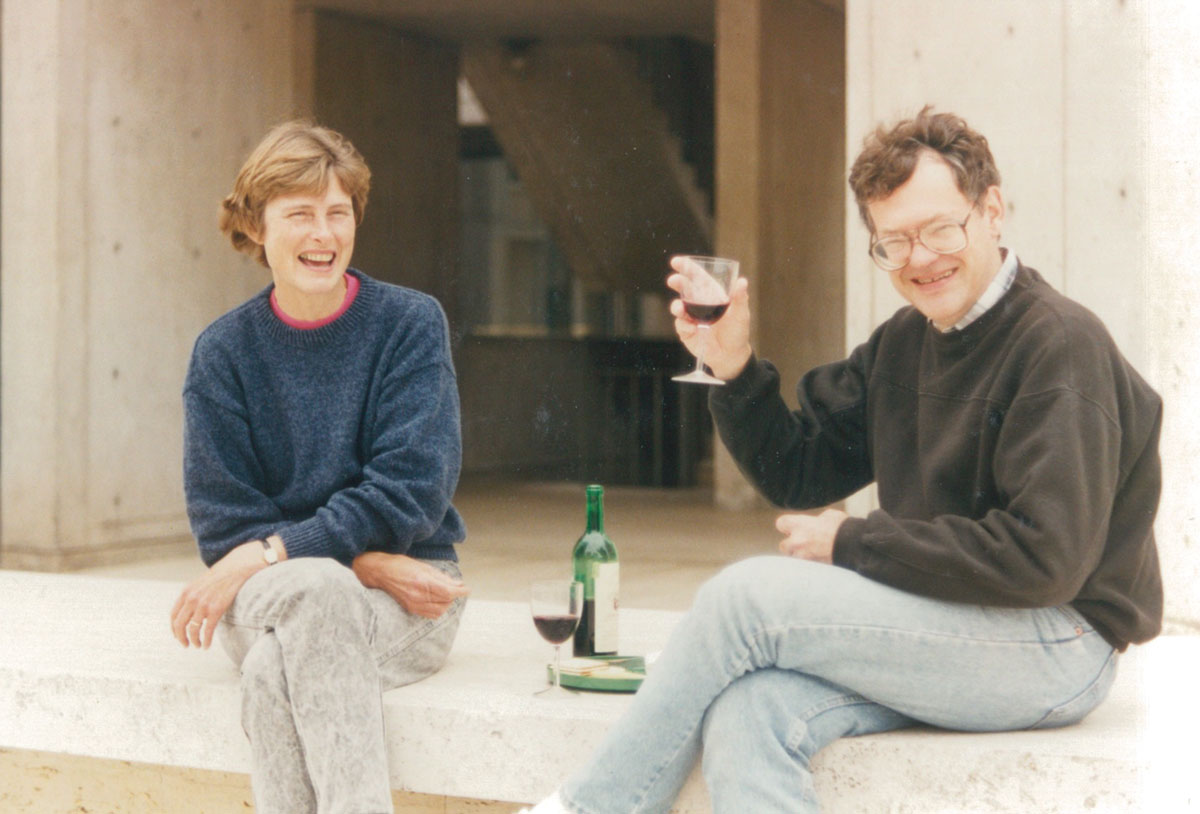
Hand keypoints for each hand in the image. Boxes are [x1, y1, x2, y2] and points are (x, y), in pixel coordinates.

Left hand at [170, 539, 271, 647]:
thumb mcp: (201, 583)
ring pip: (192, 630)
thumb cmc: (221, 576)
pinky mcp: (216, 609)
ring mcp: (203, 604)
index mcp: (186, 592)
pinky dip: (205, 641)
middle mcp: (192, 599)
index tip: (178, 635)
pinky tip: (206, 645)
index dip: (174, 629)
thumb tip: (188, 611)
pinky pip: (207, 630)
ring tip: (197, 645)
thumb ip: (192, 595)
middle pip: (179, 625)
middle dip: (181, 638)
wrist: (238, 568)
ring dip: (194, 641)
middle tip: (185, 644)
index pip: (173, 616)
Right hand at [352, 551, 469, 618]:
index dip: (460, 592)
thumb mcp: (423, 566)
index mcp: (422, 582)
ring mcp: (413, 604)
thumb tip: (457, 583)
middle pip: (445, 602)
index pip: (448, 592)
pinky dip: (438, 609)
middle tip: (456, 588)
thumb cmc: (400, 565)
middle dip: (454, 596)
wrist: (380, 572)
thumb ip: (441, 577)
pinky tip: (438, 601)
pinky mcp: (410, 609)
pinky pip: (430, 614)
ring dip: (447, 604)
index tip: (467, 589)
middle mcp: (418, 596)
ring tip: (447, 594)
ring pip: (439, 611)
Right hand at [667, 259, 751, 380]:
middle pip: (684, 289)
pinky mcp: (686, 332)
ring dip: (677, 306)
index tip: (677, 262)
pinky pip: (680, 325)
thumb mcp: (741, 314)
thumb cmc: (738, 333)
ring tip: (679, 308)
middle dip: (677, 283)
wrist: (731, 356)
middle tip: (673, 280)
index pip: (697, 277)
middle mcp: (699, 304)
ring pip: (678, 307)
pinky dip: (684, 325)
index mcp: (711, 295)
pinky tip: (692, 328)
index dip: (687, 268)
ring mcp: (691, 318)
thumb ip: (740, 299)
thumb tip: (742, 282)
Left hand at [776, 509, 847, 564]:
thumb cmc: (843, 527)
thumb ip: (817, 520)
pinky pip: (804, 570)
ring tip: (813, 555)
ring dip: (800, 558)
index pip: (781, 523)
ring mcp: (803, 557)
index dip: (786, 526)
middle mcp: (797, 541)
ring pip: (793, 560)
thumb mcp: (829, 516)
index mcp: (800, 525)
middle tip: (803, 544)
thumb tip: (817, 523)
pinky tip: (819, 563)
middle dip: (791, 546)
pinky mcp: (811, 569)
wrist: (854, 546)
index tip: (792, 528)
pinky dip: (809, 568)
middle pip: (783, 546)